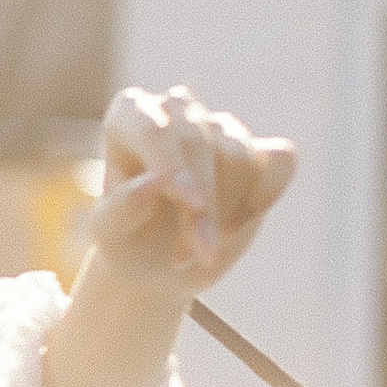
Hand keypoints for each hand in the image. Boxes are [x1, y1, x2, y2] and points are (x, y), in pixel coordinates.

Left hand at [43, 86, 298, 386]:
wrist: (154, 272)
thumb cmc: (122, 248)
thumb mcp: (109, 236)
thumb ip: (125, 206)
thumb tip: (156, 182)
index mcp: (129, 118)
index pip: (154, 119)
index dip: (174, 158)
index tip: (185, 204)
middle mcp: (175, 113)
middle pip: (204, 135)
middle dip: (204, 201)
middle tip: (197, 257)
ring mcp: (220, 131)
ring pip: (241, 150)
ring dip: (229, 209)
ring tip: (202, 250)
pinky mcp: (258, 154)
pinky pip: (277, 162)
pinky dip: (264, 196)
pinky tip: (237, 224)